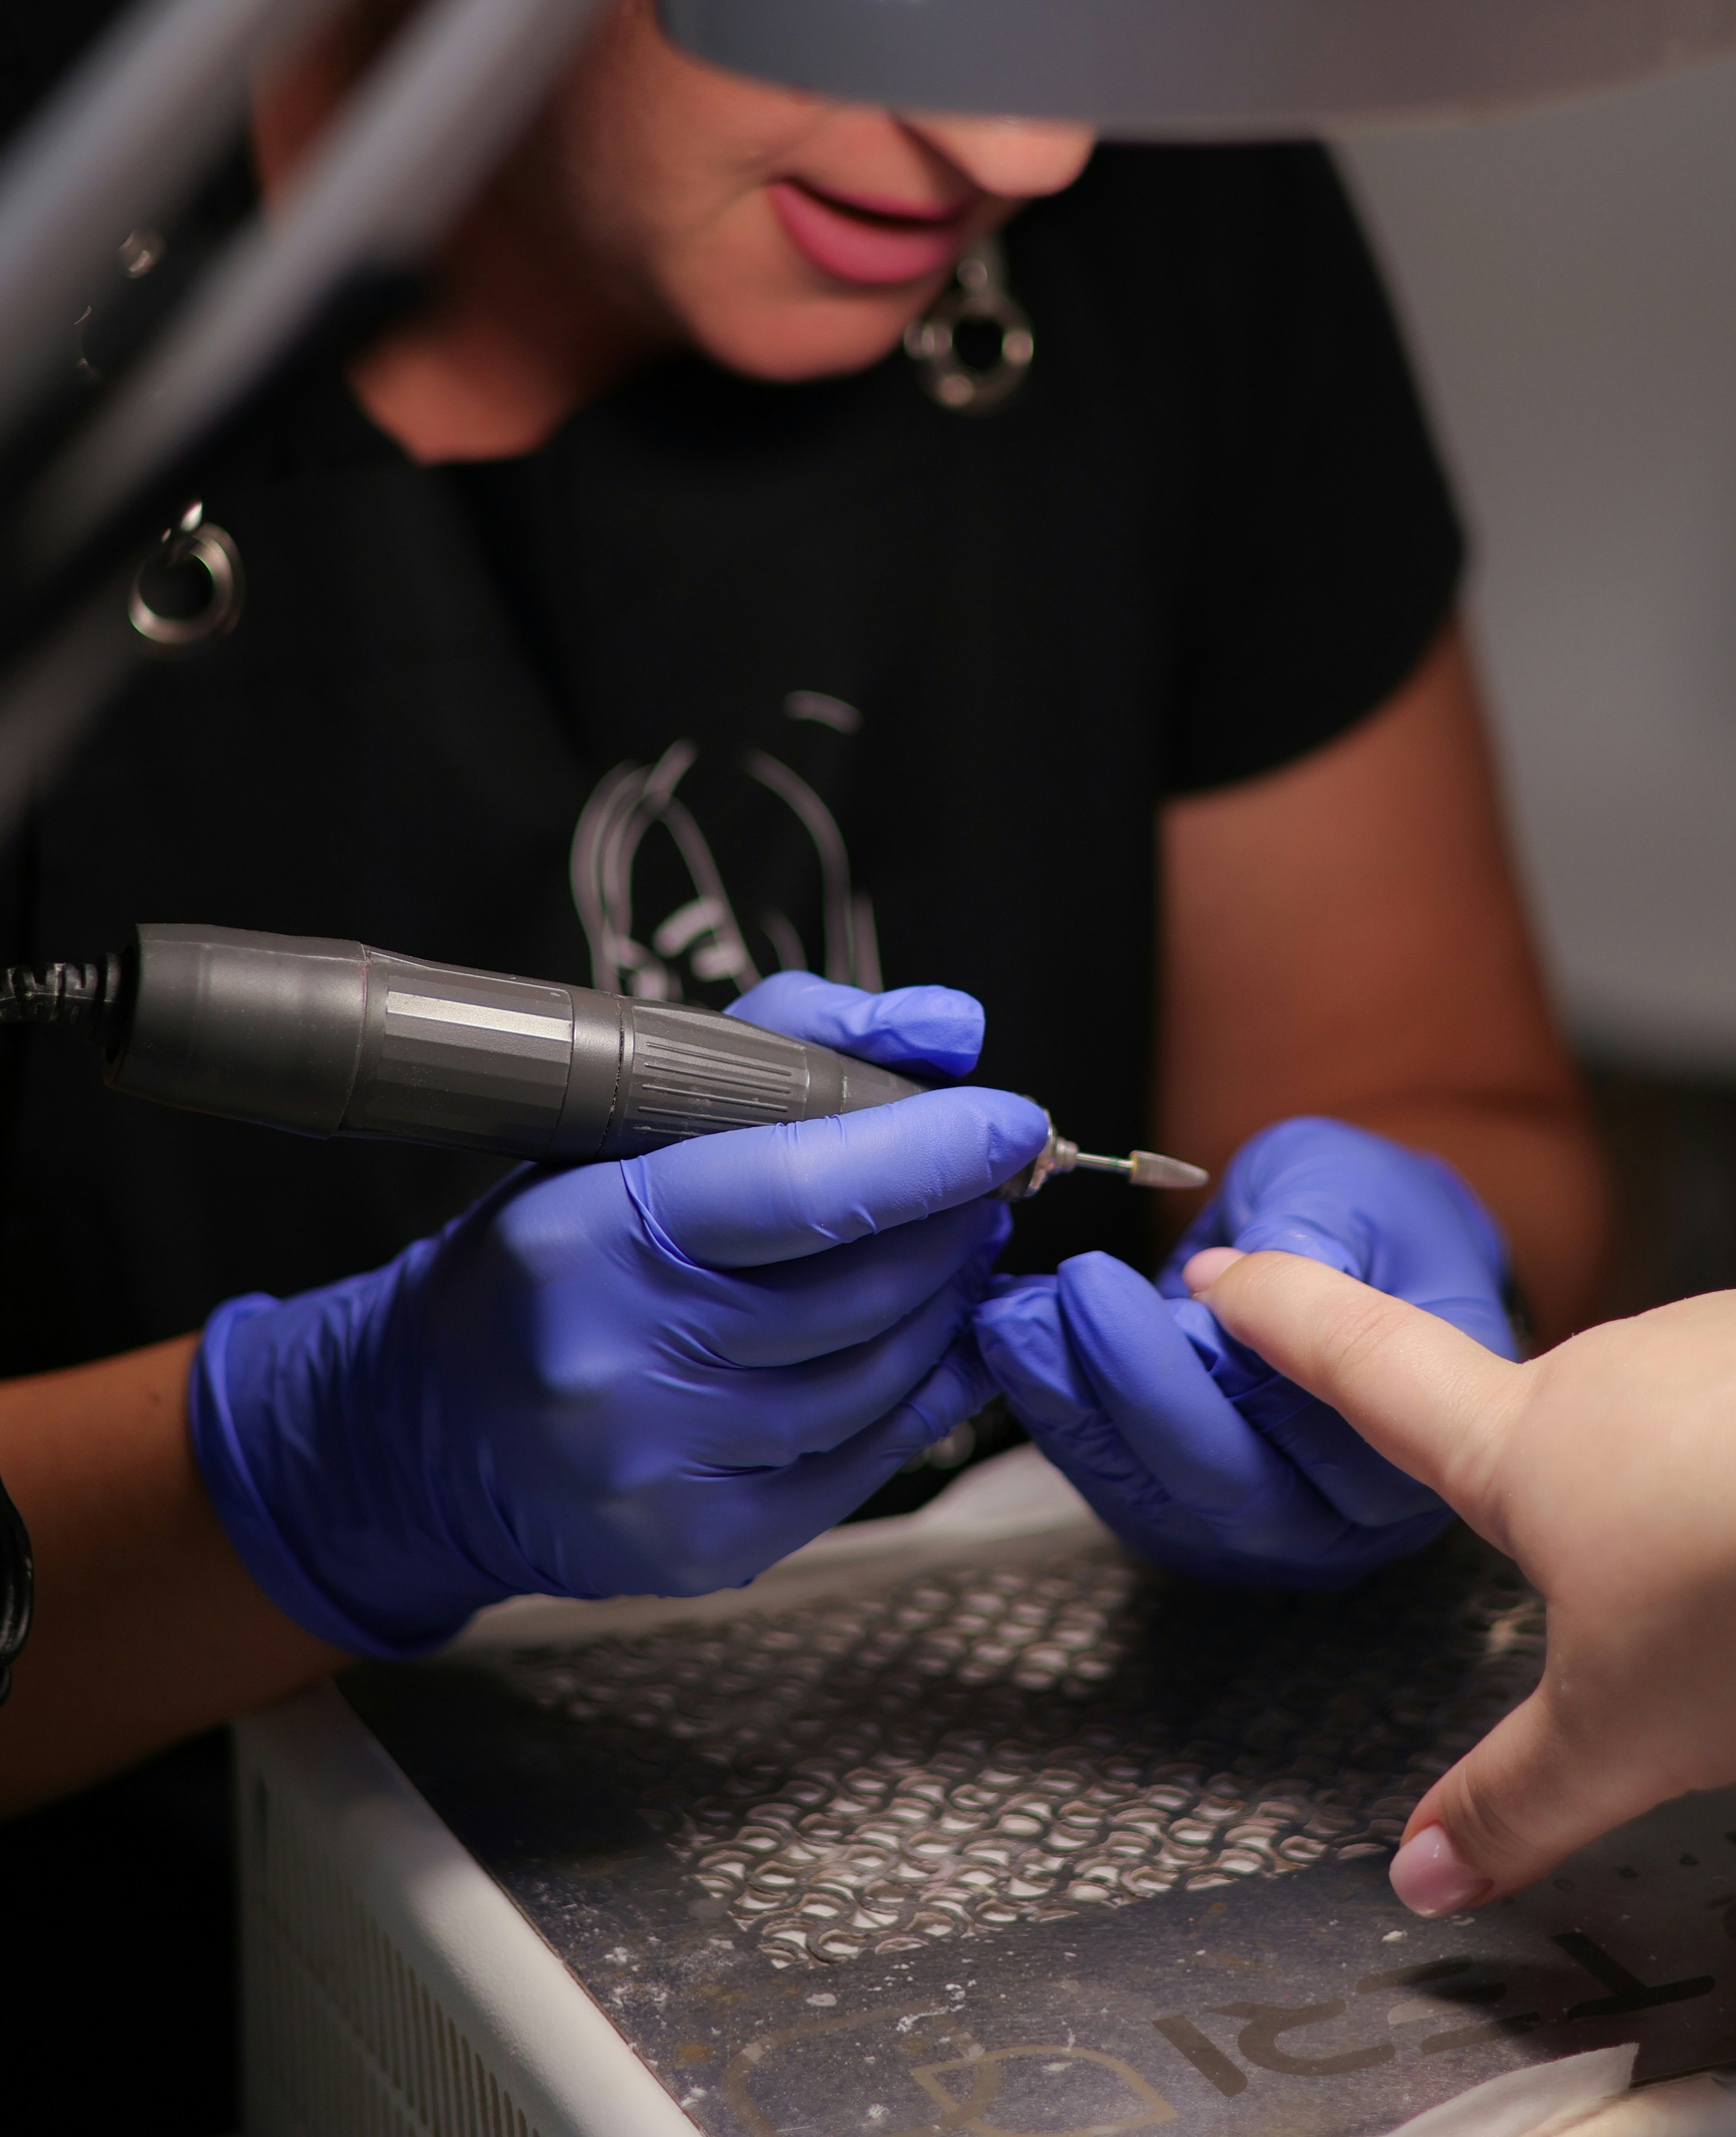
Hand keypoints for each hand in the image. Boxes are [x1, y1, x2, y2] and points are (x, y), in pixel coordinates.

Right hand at [189, 979, 1045, 1656]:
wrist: (438, 1427)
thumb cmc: (560, 1247)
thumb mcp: (633, 1116)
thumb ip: (789, 1041)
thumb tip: (948, 1030)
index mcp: (585, 1232)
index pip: (799, 1188)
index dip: (929, 1153)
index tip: (1013, 1122)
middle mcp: (612, 1360)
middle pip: (856, 1291)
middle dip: (951, 1227)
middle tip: (986, 1188)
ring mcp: (654, 1468)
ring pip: (873, 1380)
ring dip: (946, 1308)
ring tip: (961, 1257)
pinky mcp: (695, 1546)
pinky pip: (863, 1462)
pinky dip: (929, 1396)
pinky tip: (947, 1346)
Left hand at [974, 1117, 1511, 1586]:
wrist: (1357, 1248)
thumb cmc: (1373, 1217)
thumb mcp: (1351, 1192)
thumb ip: (1304, 1236)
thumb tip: (1217, 1284)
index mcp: (1424, 1435)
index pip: (1318, 1420)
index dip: (1221, 1359)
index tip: (1132, 1286)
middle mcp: (1348, 1513)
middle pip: (1226, 1481)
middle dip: (1125, 1388)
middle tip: (1047, 1303)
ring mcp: (1267, 1532)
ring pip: (1158, 1494)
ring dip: (1071, 1406)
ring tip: (1013, 1321)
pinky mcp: (1194, 1523)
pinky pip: (1117, 1486)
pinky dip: (1059, 1418)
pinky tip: (1016, 1350)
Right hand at [1195, 1250, 1735, 1913]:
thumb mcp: (1625, 1733)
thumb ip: (1514, 1800)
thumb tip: (1424, 1872)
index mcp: (1517, 1448)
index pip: (1357, 1360)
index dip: (1278, 1313)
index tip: (1219, 1271)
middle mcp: (1601, 1372)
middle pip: (1543, 1431)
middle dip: (1572, 1507)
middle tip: (1637, 1600)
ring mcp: (1702, 1344)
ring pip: (1659, 1427)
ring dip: (1680, 1495)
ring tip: (1734, 1581)